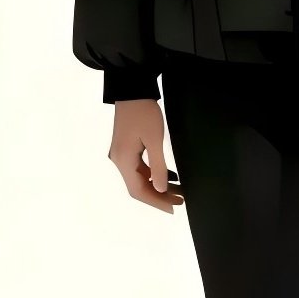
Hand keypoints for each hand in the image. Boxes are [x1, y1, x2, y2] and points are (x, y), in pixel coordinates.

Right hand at [109, 98, 185, 214]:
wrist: (132, 89)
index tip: (173, 208)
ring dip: (157, 185)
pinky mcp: (126, 147)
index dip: (156, 202)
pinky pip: (139, 168)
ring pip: (139, 178)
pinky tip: (168, 176)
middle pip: (137, 187)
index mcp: (123, 160)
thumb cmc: (144, 112)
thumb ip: (158, 166)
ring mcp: (121, 154)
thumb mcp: (154, 139)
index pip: (138, 191)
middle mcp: (118, 160)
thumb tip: (160, 189)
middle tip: (180, 200)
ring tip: (177, 190)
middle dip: (158, 196)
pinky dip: (152, 174)